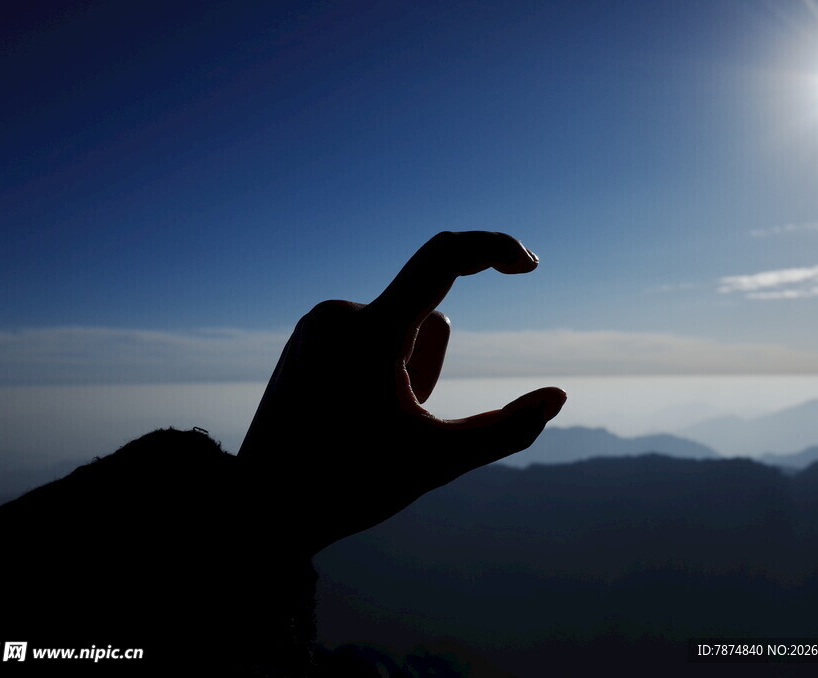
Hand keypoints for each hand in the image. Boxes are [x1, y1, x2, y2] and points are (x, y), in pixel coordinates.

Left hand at [238, 231, 565, 554]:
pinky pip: (369, 335)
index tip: (529, 264)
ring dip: (407, 370)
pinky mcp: (308, 336)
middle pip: (430, 322)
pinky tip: (347, 413)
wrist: (259, 508)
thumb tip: (558, 397)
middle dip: (433, 369)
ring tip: (365, 423)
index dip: (493, 248)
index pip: (444, 257)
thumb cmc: (347, 486)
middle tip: (395, 427)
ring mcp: (319, 323)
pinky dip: (380, 367)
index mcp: (372, 332)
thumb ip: (507, 431)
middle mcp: (341, 313)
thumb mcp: (437, 461)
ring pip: (402, 331)